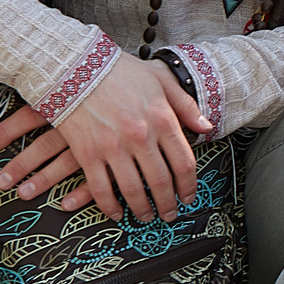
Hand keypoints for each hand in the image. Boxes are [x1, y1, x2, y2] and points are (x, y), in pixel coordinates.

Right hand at [0, 52, 208, 220]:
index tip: (188, 196)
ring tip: (146, 217)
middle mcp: (141, 136)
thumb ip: (186, 105)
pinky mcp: (87, 152)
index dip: (189, 185)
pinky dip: (110, 206)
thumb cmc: (120, 72)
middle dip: (168, 203)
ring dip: (142, 209)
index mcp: (162, 119)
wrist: (76, 65)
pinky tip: (117, 213)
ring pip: (133, 190)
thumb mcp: (160, 81)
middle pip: (161, 181)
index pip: (184, 162)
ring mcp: (113, 147)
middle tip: (170, 215)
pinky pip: (100, 188)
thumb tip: (207, 126)